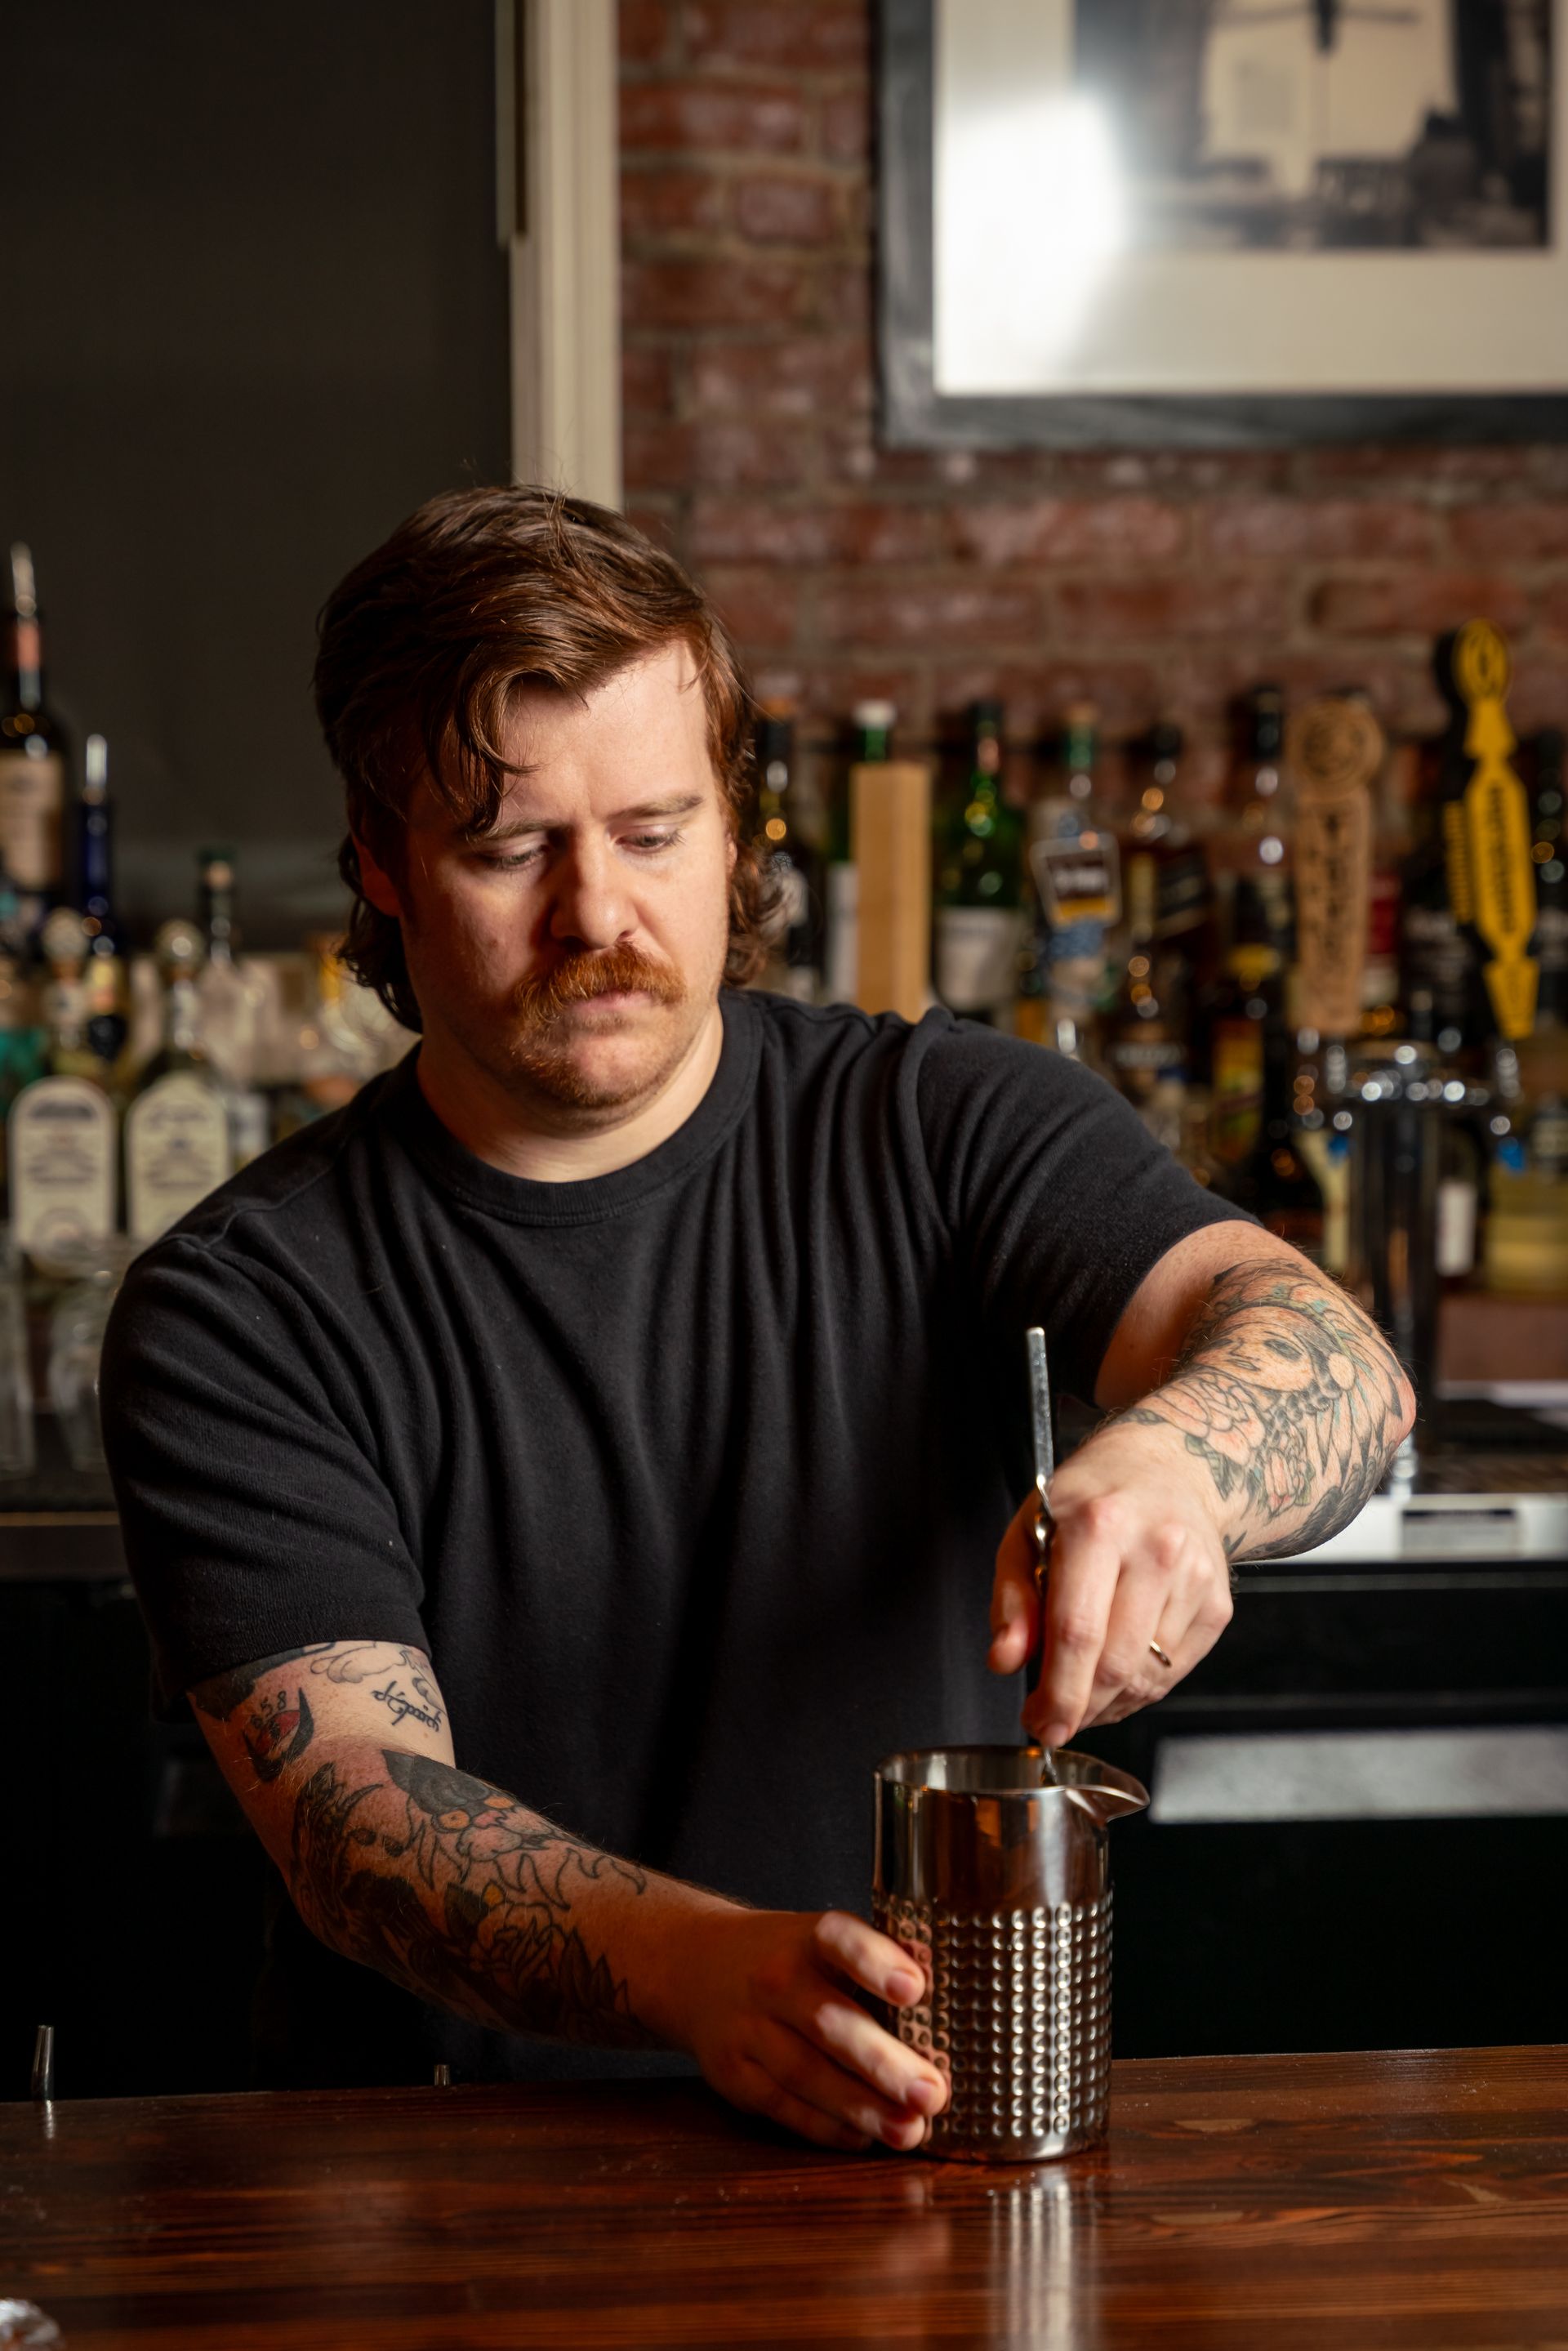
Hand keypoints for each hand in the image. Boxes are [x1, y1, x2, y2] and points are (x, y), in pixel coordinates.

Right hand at [660, 1905, 947, 2153]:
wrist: (698, 1967)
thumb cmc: (789, 1958)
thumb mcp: (826, 1941)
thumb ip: (880, 1959)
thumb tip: (940, 1971)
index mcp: (807, 1938)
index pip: (839, 1940)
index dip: (876, 1962)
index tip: (916, 1988)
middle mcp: (774, 1980)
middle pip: (826, 2022)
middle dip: (882, 2062)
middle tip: (932, 2092)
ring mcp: (749, 2029)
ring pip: (805, 2074)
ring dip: (861, 2108)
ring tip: (909, 2130)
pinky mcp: (734, 2075)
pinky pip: (783, 2106)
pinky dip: (825, 2127)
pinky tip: (863, 2137)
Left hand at [986, 1423, 1233, 1747]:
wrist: (1169, 1467)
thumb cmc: (1090, 1501)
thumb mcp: (1030, 1531)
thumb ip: (1011, 1599)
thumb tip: (1004, 1661)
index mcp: (1099, 1526)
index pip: (1078, 1631)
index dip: (1057, 1691)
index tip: (1038, 1722)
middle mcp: (1156, 1550)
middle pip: (1117, 1663)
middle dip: (1079, 1708)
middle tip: (1052, 1721)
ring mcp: (1195, 1578)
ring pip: (1148, 1677)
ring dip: (1108, 1704)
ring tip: (1081, 1692)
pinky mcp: (1218, 1604)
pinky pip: (1174, 1673)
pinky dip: (1140, 1690)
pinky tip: (1117, 1674)